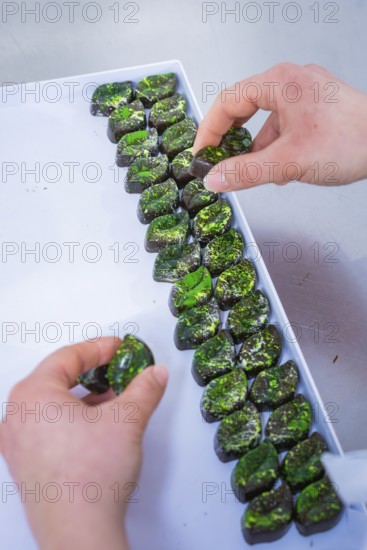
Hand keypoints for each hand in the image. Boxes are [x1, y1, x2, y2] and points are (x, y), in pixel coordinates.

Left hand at [0, 337, 167, 549]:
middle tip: (116, 370)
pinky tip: (98, 428)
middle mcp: (17, 416)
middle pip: (58, 379)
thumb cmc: (89, 477)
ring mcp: (17, 443)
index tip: (118, 348)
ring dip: (84, 398)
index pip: (69, 357)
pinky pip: (47, 427)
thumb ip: (145, 389)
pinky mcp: (25, 464)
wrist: (79, 532)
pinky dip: (73, 420)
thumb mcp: (127, 420)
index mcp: (33, 395)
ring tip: (113, 401)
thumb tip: (155, 374)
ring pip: (53, 405)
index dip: (99, 349)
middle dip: (92, 374)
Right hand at [193, 62, 366, 190]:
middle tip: (218, 160)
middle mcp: (291, 80)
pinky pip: (285, 124)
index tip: (201, 154)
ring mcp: (306, 92)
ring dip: (255, 146)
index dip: (208, 130)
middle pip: (244, 106)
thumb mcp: (288, 162)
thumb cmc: (350, 142)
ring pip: (265, 118)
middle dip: (230, 137)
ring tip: (254, 171)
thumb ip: (246, 172)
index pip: (227, 102)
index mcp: (279, 82)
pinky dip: (276, 145)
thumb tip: (214, 179)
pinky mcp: (317, 107)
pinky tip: (281, 168)